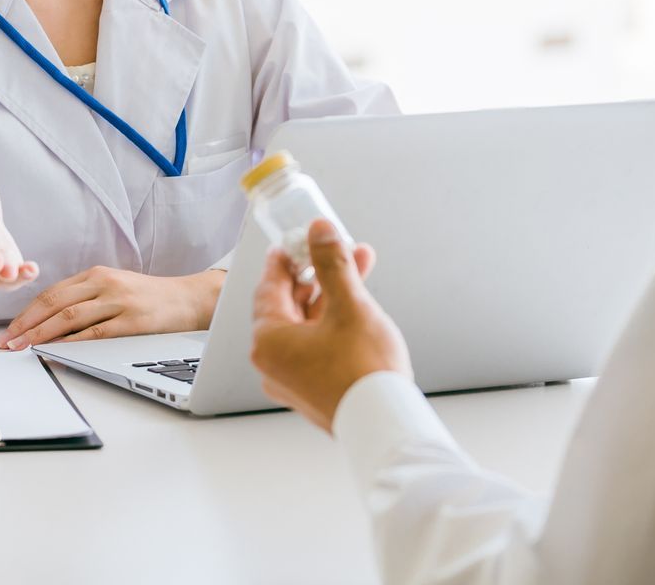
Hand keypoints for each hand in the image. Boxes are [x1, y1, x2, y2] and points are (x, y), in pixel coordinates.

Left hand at [0, 266, 224, 348]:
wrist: (189, 298)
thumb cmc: (149, 297)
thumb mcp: (115, 287)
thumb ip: (85, 298)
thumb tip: (49, 323)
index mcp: (97, 274)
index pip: (52, 292)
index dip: (27, 312)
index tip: (10, 330)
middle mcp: (105, 284)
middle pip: (55, 302)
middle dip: (27, 324)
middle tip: (8, 343)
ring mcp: (119, 301)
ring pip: (70, 316)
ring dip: (41, 334)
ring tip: (23, 348)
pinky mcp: (133, 321)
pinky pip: (96, 334)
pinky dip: (72, 343)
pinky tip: (56, 351)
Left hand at [250, 219, 409, 432]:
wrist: (385, 423)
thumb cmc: (363, 370)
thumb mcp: (349, 305)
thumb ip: (333, 264)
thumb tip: (319, 231)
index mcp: (269, 342)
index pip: (269, 287)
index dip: (285, 259)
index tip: (295, 240)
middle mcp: (273, 363)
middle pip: (290, 305)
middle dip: (317, 274)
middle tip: (335, 250)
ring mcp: (293, 380)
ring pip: (306, 325)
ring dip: (330, 296)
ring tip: (359, 269)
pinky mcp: (313, 390)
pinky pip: (315, 345)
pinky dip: (332, 322)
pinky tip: (356, 307)